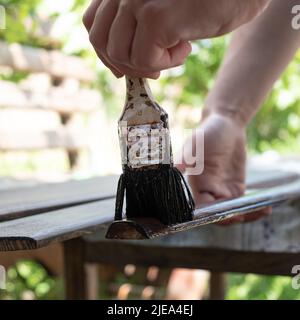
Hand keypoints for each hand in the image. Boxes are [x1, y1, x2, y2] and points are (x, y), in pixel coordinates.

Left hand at [83, 0, 269, 77]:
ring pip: (120, 55)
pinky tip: (185, 48)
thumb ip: (135, 24)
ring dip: (148, 64)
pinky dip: (165, 63)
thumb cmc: (206, 0)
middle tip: (154, 67)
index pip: (93, 24)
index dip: (106, 52)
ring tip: (176, 51)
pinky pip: (145, 60)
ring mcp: (136, 0)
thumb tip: (120, 64)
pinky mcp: (156, 17)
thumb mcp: (161, 8)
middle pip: (101, 42)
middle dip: (125, 65)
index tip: (124, 68)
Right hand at [177, 112, 270, 224]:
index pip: (200, 205)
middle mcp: (207, 189)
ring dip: (244, 215)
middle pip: (215, 212)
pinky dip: (252, 209)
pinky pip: (241, 204)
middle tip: (245, 214)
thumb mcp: (196, 141)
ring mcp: (221, 190)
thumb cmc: (208, 131)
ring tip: (261, 211)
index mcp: (195, 182)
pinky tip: (265, 209)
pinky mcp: (235, 188)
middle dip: (229, 217)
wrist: (226, 124)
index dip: (211, 212)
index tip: (225, 213)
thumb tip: (175, 167)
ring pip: (229, 212)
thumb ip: (186, 155)